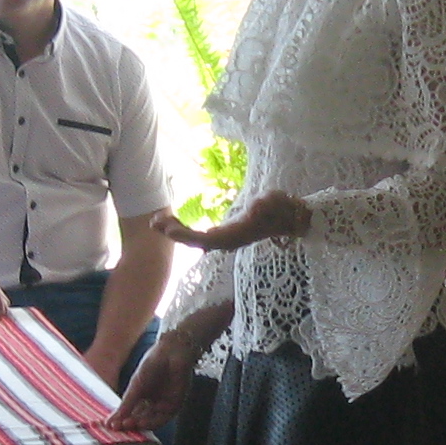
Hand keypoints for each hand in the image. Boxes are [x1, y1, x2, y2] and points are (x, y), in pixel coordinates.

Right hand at [111, 335, 197, 432]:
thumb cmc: (152, 364)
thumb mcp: (136, 385)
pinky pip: (162, 418)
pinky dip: (151, 423)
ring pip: (150, 421)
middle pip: (139, 419)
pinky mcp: (175, 405)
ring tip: (127, 424)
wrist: (171, 352)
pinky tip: (141, 423)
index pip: (130, 413)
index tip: (109, 425)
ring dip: (138, 425)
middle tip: (117, 427)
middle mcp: (152, 403)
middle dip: (128, 425)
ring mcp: (164, 405)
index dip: (120, 420)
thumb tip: (111, 421)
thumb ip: (127, 404)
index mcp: (142, 397)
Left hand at [156, 190, 308, 253]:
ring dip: (177, 232)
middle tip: (154, 223)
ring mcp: (226, 238)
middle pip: (197, 242)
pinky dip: (185, 228)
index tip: (169, 229)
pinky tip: (172, 219)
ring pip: (196, 240)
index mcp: (238, 235)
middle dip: (176, 234)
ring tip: (158, 221)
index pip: (208, 240)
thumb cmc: (284, 208)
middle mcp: (229, 240)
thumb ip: (270, 204)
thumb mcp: (280, 202)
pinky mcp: (225, 233)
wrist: (292, 219)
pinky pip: (200, 235)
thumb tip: (256, 207)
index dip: (187, 236)